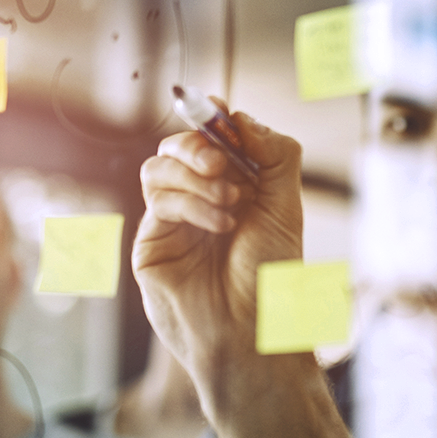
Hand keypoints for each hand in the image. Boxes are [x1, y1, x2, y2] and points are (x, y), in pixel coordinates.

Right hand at [133, 110, 303, 407]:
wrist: (253, 329)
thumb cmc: (271, 274)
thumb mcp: (285, 206)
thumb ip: (273, 155)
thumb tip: (240, 116)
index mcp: (234, 186)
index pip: (213, 137)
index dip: (212, 118)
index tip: (219, 109)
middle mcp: (200, 199)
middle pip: (178, 146)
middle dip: (198, 143)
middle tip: (221, 163)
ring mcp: (172, 220)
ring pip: (159, 167)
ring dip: (195, 176)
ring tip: (230, 202)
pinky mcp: (151, 241)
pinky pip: (158, 200)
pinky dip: (190, 203)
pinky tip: (220, 225)